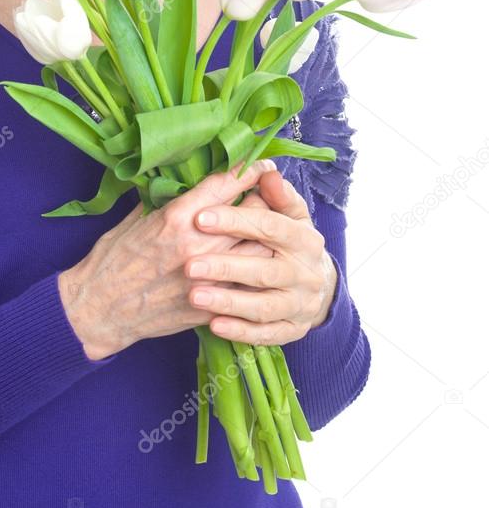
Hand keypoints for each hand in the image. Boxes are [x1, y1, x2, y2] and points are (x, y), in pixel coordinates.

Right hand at [57, 159, 279, 359]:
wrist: (100, 309)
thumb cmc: (113, 258)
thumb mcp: (136, 217)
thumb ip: (168, 199)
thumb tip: (187, 181)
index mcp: (178, 216)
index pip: (228, 182)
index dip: (252, 168)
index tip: (262, 163)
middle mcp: (198, 243)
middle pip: (253, 213)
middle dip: (265, 201)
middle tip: (267, 198)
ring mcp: (208, 277)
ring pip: (261, 249)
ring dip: (267, 238)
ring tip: (267, 232)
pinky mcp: (212, 305)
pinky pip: (250, 286)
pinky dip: (257, 272)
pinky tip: (257, 266)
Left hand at [183, 168, 337, 345]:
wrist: (318, 285)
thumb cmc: (291, 241)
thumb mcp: (290, 214)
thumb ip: (277, 194)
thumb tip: (267, 172)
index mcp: (305, 238)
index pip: (269, 226)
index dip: (235, 220)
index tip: (200, 218)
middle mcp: (306, 273)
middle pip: (264, 270)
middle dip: (226, 267)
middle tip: (189, 266)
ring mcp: (301, 305)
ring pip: (263, 306)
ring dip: (228, 302)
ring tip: (194, 296)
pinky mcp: (292, 330)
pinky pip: (265, 334)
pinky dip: (240, 331)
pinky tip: (213, 324)